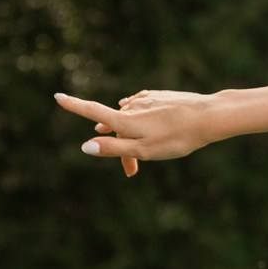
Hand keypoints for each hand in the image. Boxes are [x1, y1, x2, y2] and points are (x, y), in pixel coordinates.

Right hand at [55, 89, 216, 176]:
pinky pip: (144, 109)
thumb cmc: (177, 137)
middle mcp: (133, 106)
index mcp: (125, 120)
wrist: (210, 117)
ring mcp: (148, 99)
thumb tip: (86, 145)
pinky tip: (151, 126)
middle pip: (115, 126)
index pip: (92, 112)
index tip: (57, 96)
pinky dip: (143, 122)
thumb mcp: (143, 150)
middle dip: (118, 146)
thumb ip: (114, 148)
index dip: (74, 105)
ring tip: (145, 151)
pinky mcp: (161, 97)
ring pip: (130, 119)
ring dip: (132, 135)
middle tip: (132, 172)